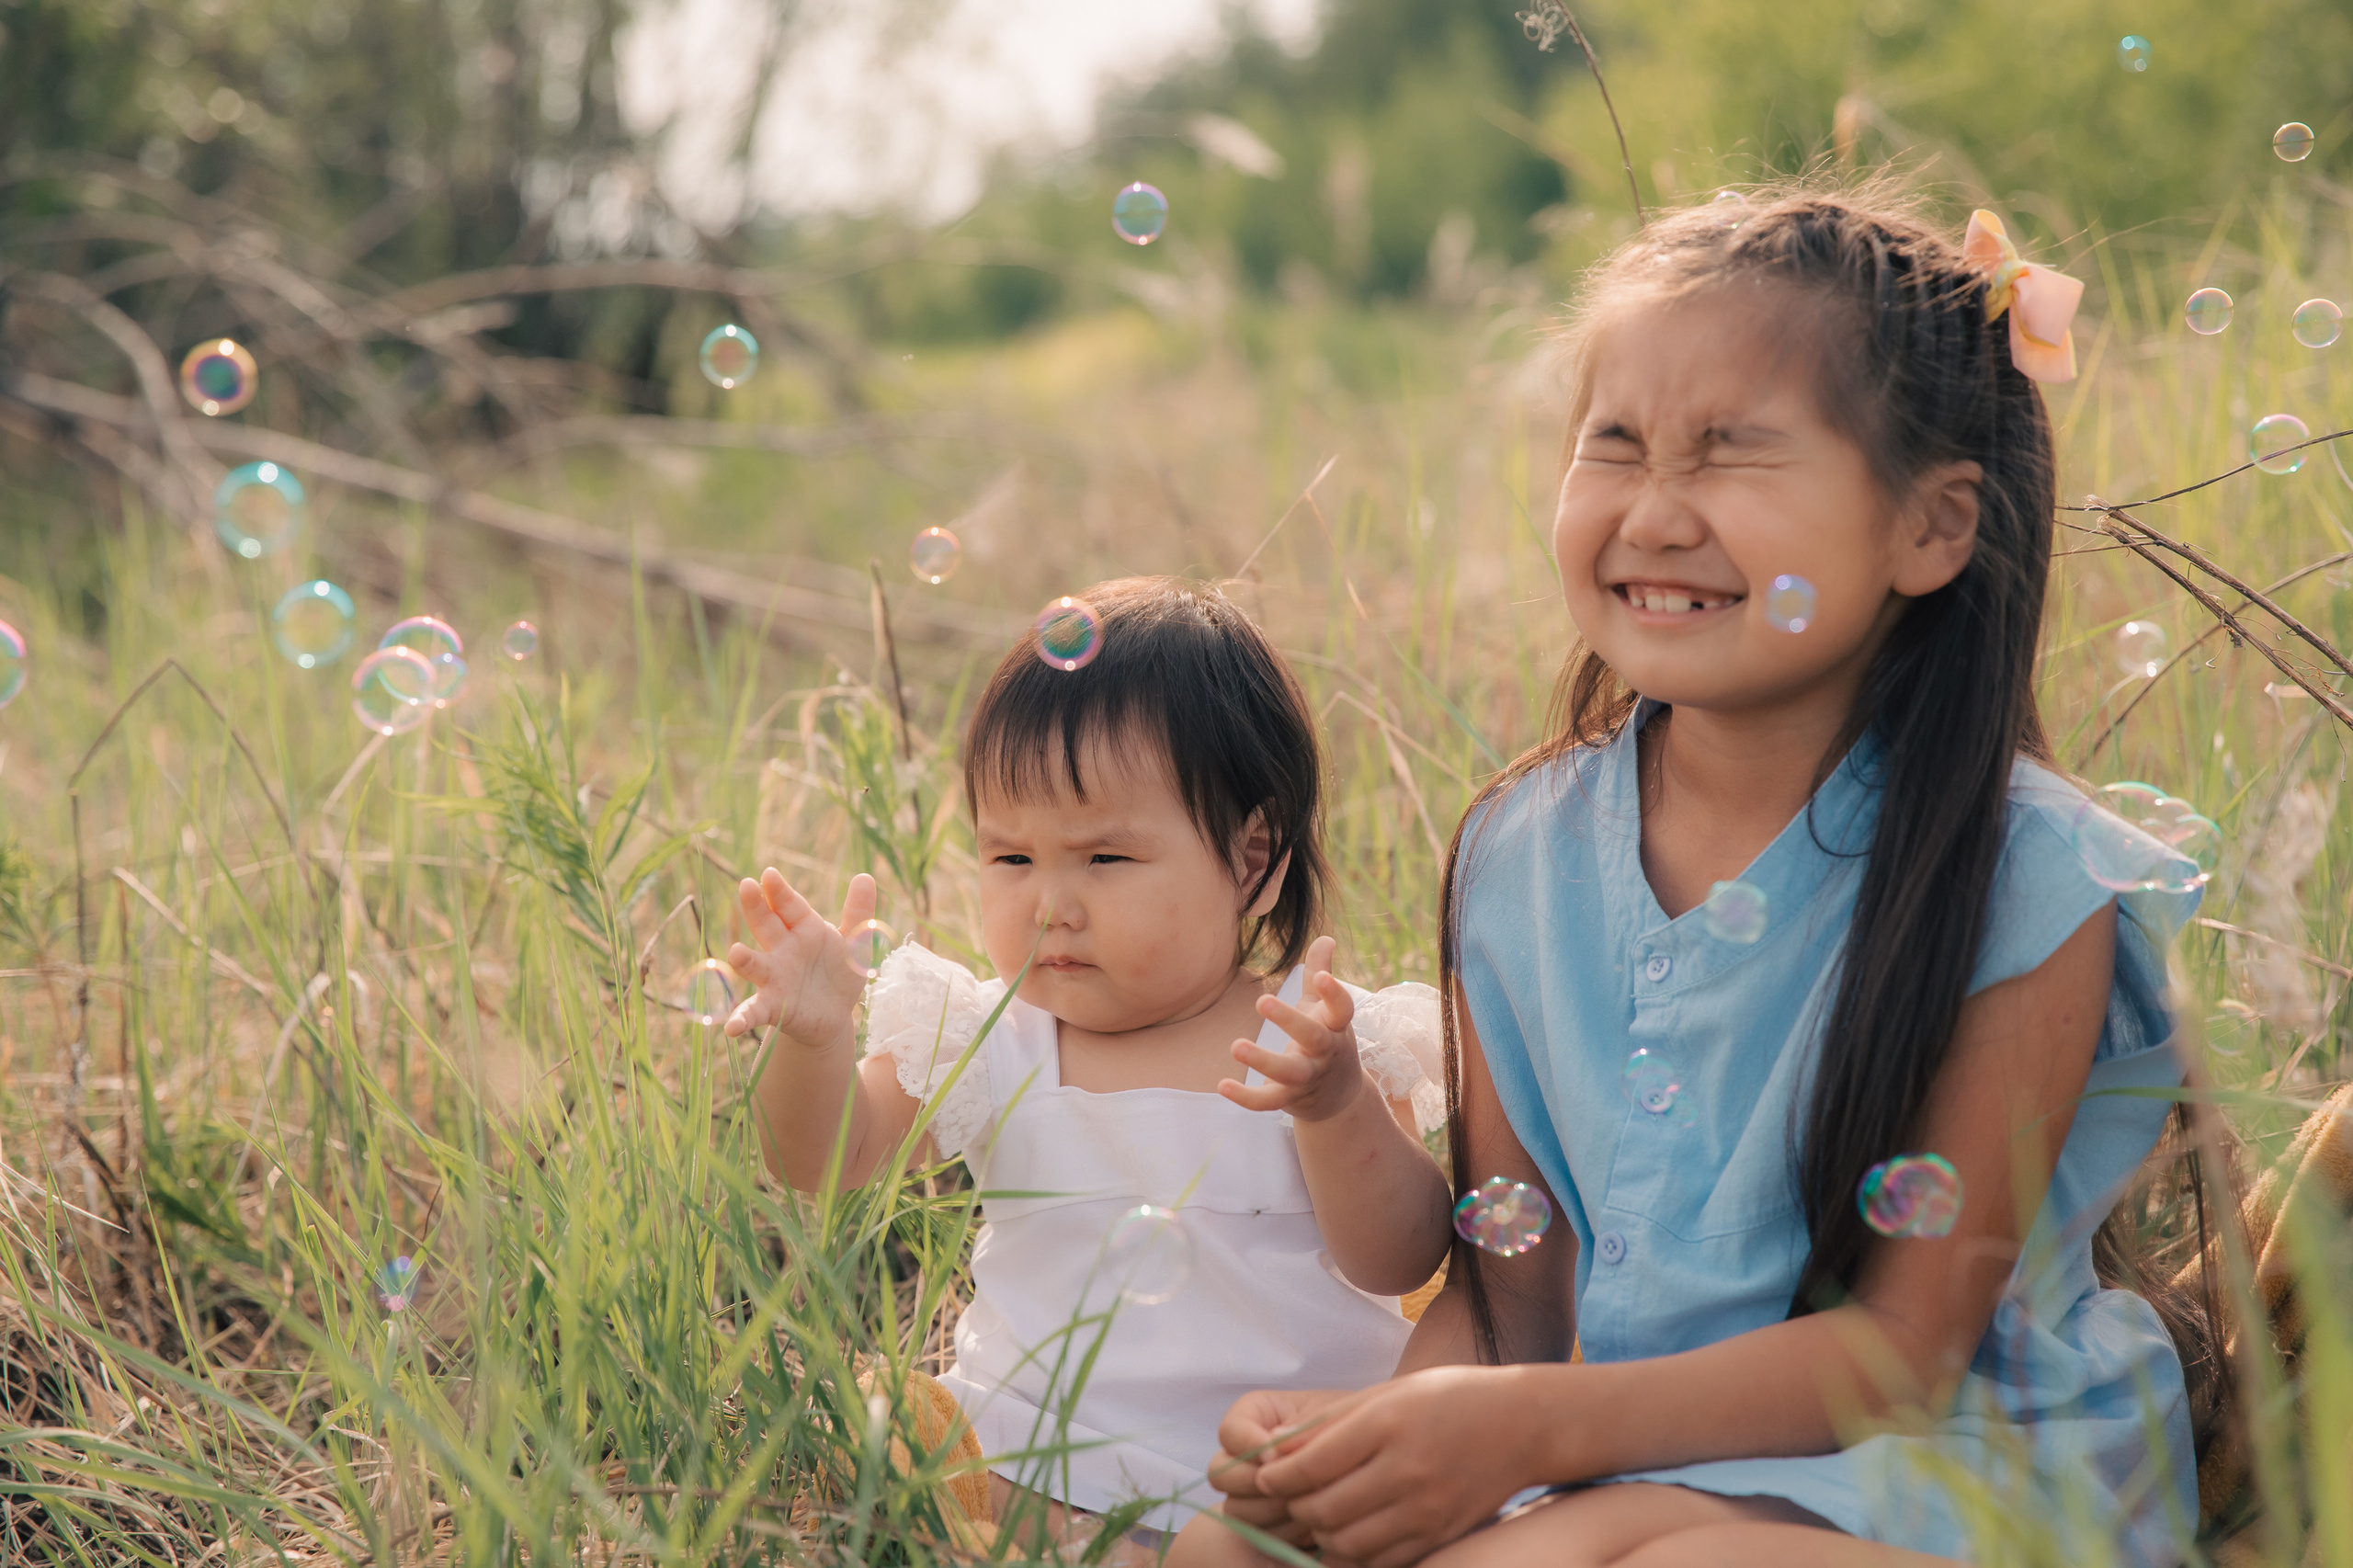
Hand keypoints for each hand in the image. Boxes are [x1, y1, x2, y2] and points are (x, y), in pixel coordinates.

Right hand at [722, 868, 876, 1048]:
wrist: (835, 1016)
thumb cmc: (840, 973)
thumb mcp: (856, 944)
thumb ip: (859, 913)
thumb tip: (865, 876)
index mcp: (804, 929)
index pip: (790, 905)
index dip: (780, 890)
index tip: (768, 874)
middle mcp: (783, 950)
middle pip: (767, 925)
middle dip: (756, 907)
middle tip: (745, 886)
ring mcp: (775, 978)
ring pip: (756, 965)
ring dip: (744, 960)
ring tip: (734, 952)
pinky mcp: (774, 1006)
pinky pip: (754, 1011)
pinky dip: (741, 1018)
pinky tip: (731, 1028)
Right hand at [1205, 1388, 1359, 1550]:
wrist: (1369, 1462)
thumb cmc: (1351, 1429)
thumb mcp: (1331, 1415)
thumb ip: (1301, 1425)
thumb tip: (1273, 1450)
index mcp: (1254, 1416)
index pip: (1229, 1430)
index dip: (1249, 1444)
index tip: (1278, 1455)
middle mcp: (1242, 1455)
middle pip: (1220, 1473)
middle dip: (1257, 1482)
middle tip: (1294, 1485)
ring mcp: (1247, 1492)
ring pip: (1236, 1509)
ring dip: (1273, 1509)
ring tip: (1311, 1502)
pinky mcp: (1261, 1523)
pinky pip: (1257, 1535)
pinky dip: (1285, 1532)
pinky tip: (1312, 1523)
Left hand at [1219, 935, 1367, 1124]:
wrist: (1340, 1097)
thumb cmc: (1327, 1039)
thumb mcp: (1325, 1010)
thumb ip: (1320, 974)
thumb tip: (1326, 937)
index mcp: (1335, 1027)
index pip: (1342, 1009)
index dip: (1334, 993)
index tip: (1322, 977)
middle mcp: (1325, 1053)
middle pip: (1313, 1038)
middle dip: (1290, 1021)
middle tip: (1262, 1001)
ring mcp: (1308, 1078)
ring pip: (1289, 1072)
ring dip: (1263, 1061)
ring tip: (1236, 1046)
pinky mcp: (1289, 1098)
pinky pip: (1268, 1102)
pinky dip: (1246, 1097)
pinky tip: (1222, 1085)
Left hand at [1251, 1366, 1537, 1567]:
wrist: (1523, 1424)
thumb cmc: (1448, 1398)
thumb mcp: (1388, 1394)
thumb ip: (1331, 1424)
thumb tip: (1273, 1453)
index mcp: (1387, 1424)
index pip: (1310, 1466)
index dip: (1276, 1476)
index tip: (1265, 1475)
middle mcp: (1406, 1469)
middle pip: (1323, 1509)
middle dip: (1294, 1506)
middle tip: (1291, 1496)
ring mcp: (1425, 1508)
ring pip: (1345, 1542)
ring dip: (1321, 1533)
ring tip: (1320, 1514)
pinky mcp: (1439, 1534)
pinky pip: (1379, 1561)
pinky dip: (1353, 1553)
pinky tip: (1351, 1533)